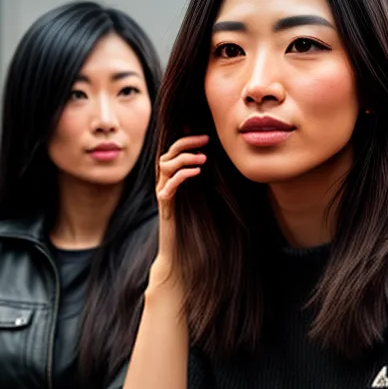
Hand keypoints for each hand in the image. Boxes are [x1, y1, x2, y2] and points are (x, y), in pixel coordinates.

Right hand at [150, 134, 208, 289]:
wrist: (179, 252)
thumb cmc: (194, 226)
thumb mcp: (203, 197)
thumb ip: (207, 181)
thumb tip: (225, 166)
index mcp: (172, 179)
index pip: (173, 151)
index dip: (186, 140)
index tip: (205, 136)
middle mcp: (164, 184)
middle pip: (167, 154)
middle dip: (185, 143)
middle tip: (205, 140)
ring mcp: (162, 194)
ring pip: (164, 166)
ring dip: (184, 158)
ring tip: (203, 159)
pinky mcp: (164, 207)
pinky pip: (167, 186)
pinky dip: (181, 176)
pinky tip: (197, 172)